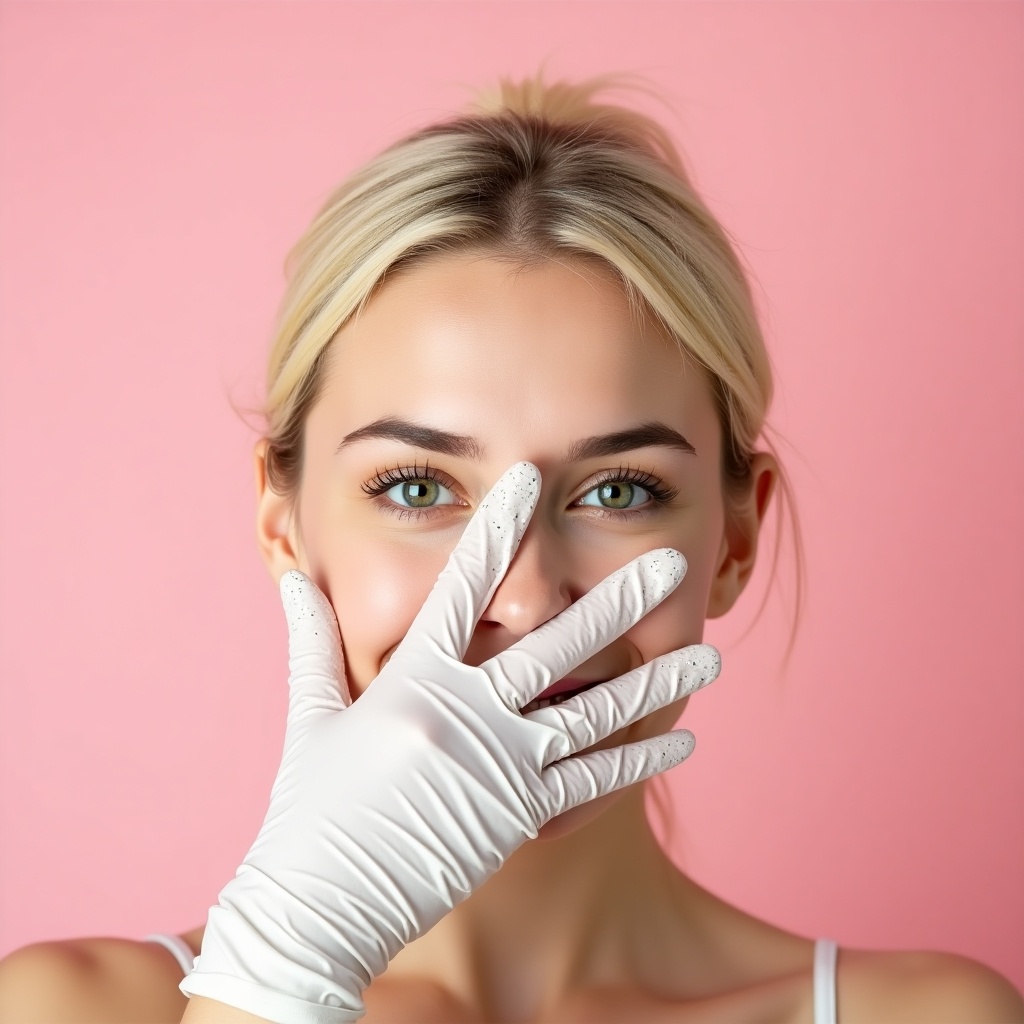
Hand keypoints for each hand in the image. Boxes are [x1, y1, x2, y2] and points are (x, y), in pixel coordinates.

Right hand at [180, 462, 719, 1022]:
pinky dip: (639, 762)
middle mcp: (466, 715)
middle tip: (671, 564)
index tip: (529, 482)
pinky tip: (681, 744)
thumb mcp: (311, 715)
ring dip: (656, 682)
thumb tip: (292, 577)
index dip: (497, 529)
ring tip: (708, 655)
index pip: (462, 587)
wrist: (321, 902)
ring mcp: (499, 765)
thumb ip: (310, 639)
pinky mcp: (519, 814)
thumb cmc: (310, 807)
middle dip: (619, 601)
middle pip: (557, 644)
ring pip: (596, 713)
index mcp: (412, 680)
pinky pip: (592, 784)